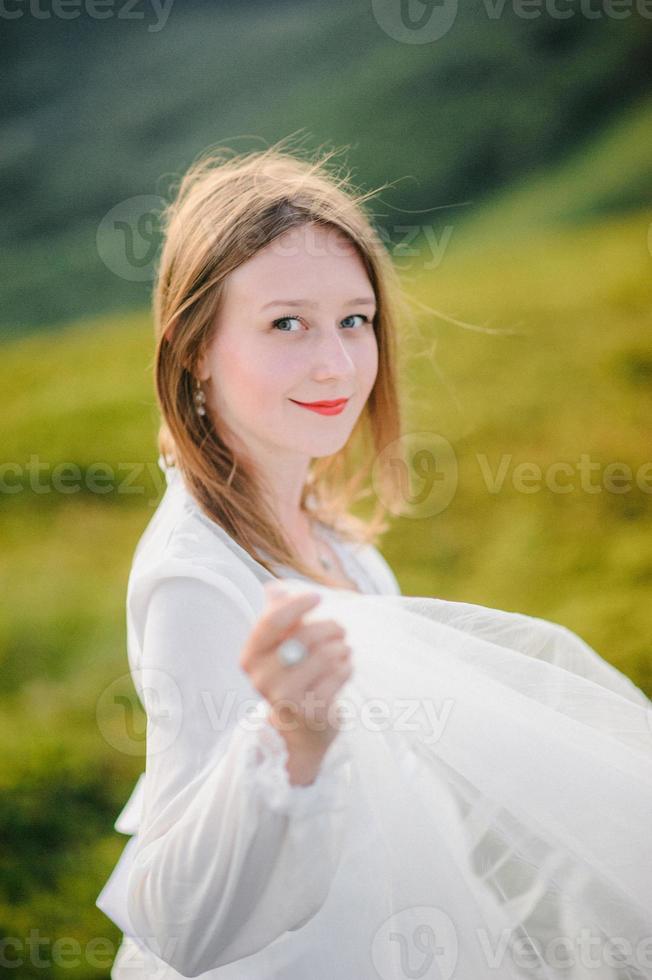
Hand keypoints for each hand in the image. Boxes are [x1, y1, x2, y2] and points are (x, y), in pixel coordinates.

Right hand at [239, 581, 352, 763]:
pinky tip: (344, 668)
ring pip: (326, 654)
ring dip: (342, 647)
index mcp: (250, 657)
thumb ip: (276, 616)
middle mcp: (262, 679)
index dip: (296, 605)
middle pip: (305, 636)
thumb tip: (274, 589)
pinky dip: (347, 666)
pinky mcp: (312, 712)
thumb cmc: (292, 675)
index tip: (317, 597)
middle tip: (340, 629)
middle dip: (330, 627)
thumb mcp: (279, 646)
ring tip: (343, 650)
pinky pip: (339, 674)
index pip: (272, 622)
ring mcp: (286, 698)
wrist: (300, 729)